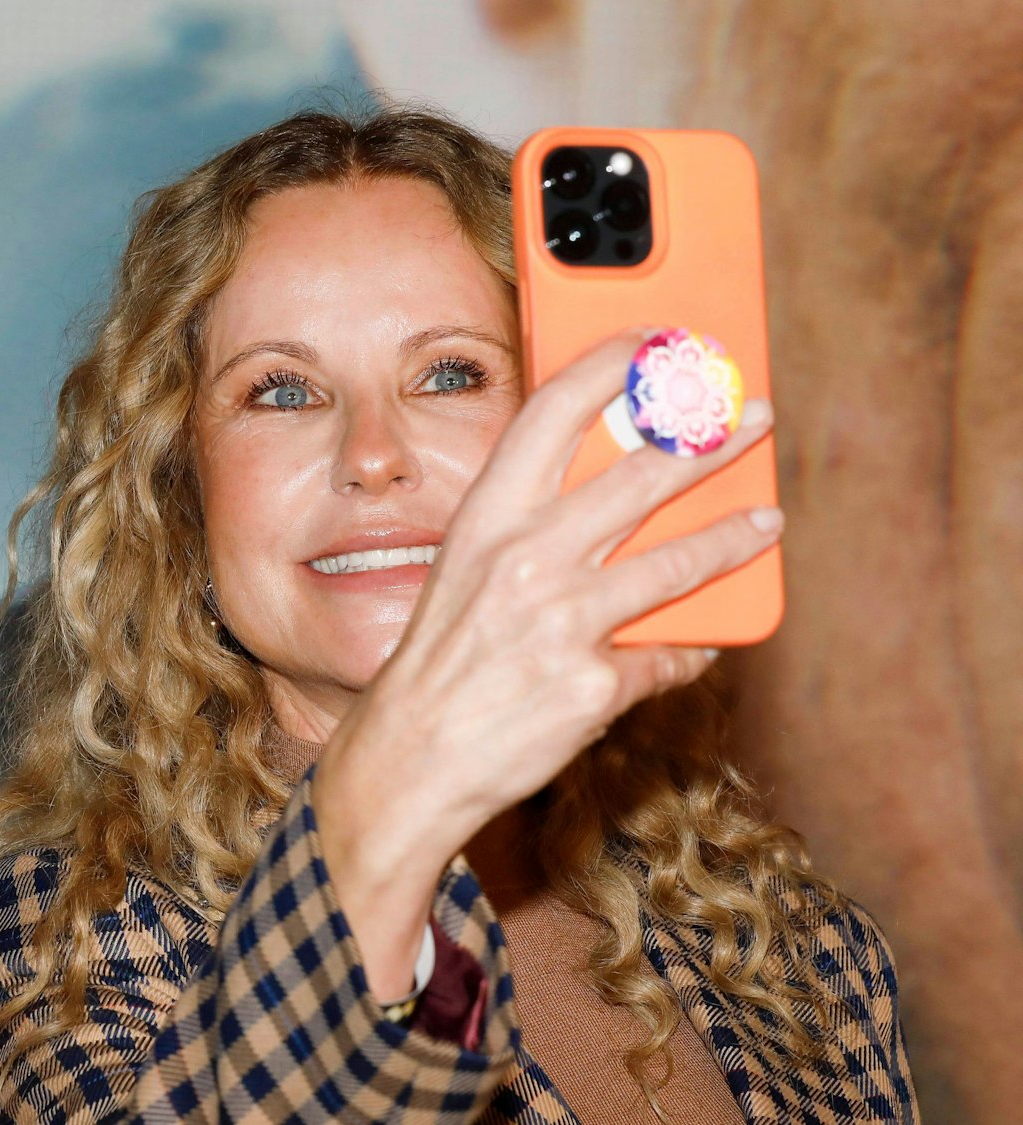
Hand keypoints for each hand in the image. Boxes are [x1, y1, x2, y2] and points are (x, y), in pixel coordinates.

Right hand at [312, 328, 781, 995]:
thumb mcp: (466, 572)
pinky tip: (700, 644)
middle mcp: (524, 560)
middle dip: (712, 438)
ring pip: (679, 563)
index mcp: (484, 520)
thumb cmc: (440, 660)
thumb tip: (618, 492)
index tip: (658, 343)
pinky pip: (666, 657)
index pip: (553, 412)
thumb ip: (530, 527)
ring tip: (766, 521)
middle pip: (642, 475)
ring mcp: (562, 624)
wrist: (408, 759)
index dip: (611, 365)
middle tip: (752, 416)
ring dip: (737, 535)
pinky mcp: (594, 686)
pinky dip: (686, 652)